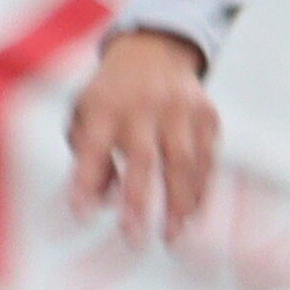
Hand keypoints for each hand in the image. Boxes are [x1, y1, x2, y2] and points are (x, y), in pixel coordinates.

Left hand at [66, 27, 219, 250]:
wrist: (154, 50)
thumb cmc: (111, 96)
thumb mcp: (85, 115)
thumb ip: (87, 158)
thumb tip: (99, 202)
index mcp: (105, 105)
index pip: (93, 147)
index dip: (86, 181)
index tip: (81, 214)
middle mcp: (144, 104)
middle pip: (144, 157)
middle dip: (139, 202)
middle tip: (134, 239)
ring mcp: (180, 108)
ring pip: (183, 162)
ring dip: (178, 205)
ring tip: (171, 238)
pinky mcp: (207, 115)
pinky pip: (207, 160)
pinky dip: (200, 192)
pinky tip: (192, 217)